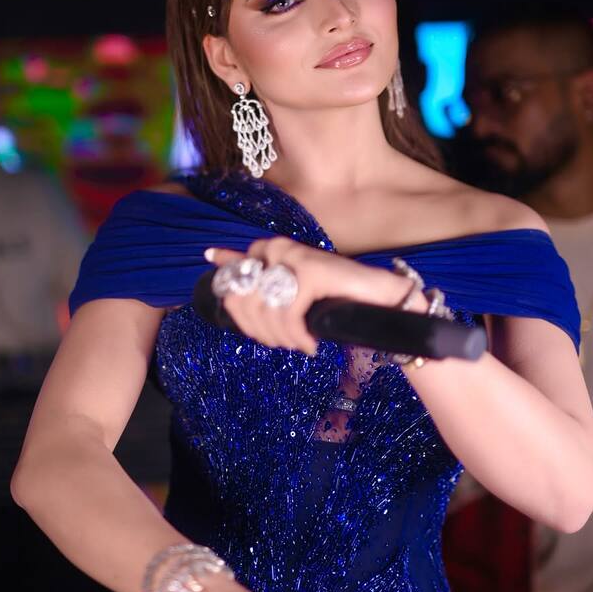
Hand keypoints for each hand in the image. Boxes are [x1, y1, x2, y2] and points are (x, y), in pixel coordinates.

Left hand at [205, 237, 424, 355]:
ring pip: (264, 312)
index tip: (256, 330)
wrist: (379, 297)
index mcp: (266, 249)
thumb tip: (213, 259)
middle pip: (240, 301)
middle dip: (260, 331)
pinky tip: (311, 344)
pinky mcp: (311, 272)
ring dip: (281, 338)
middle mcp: (275, 247)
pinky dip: (298, 337)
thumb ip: (255, 281)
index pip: (228, 278)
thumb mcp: (289, 292)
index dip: (237, 313)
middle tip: (285, 342)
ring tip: (300, 344)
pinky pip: (288, 316)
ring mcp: (293, 257)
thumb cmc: (333, 297)